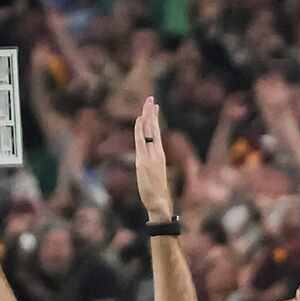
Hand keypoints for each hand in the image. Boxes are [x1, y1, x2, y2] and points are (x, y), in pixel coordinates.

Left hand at [134, 97, 172, 219]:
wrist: (158, 202)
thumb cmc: (157, 193)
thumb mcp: (154, 176)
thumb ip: (150, 165)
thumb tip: (146, 163)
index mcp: (159, 155)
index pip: (155, 132)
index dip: (154, 119)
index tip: (154, 107)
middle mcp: (156, 153)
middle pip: (153, 128)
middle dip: (151, 112)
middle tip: (151, 98)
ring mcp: (150, 156)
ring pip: (148, 132)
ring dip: (147, 116)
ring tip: (148, 103)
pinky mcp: (144, 161)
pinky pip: (141, 141)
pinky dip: (140, 129)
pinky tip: (139, 119)